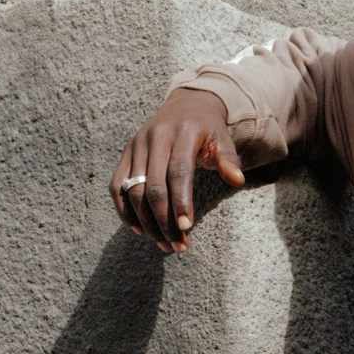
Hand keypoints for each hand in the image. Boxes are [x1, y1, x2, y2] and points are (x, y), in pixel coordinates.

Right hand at [111, 89, 244, 253]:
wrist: (187, 106)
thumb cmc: (209, 131)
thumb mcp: (223, 140)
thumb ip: (229, 160)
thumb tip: (237, 180)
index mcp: (183, 132)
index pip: (178, 172)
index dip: (181, 202)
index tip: (187, 229)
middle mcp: (155, 137)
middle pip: (153, 186)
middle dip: (164, 220)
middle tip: (177, 246)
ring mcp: (136, 145)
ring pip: (133, 190)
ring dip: (147, 222)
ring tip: (164, 244)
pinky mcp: (125, 154)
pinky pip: (116, 187)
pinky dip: (124, 211)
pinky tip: (140, 230)